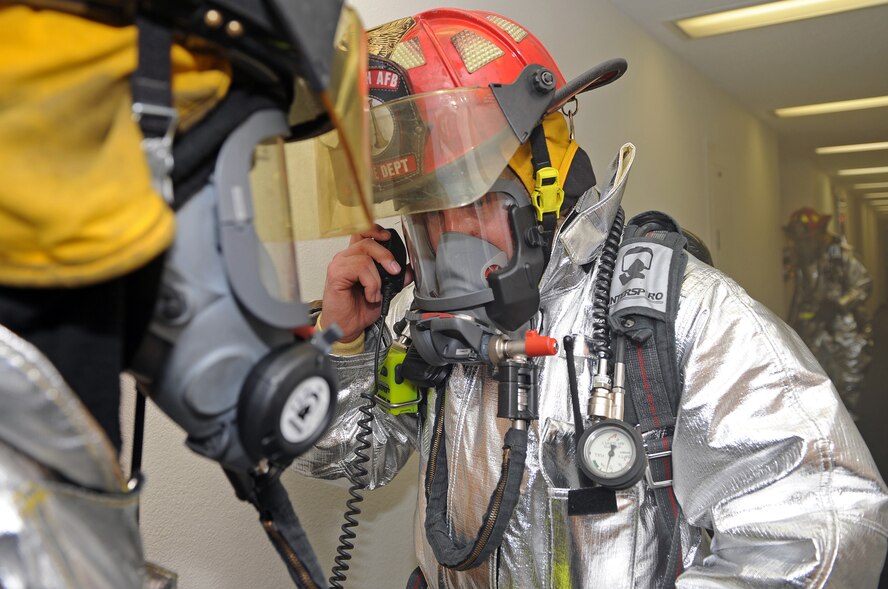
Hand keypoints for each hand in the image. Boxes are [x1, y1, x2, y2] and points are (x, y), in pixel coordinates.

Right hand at [321, 224, 410, 342]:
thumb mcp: (384, 291)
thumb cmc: (359, 309)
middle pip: (367, 240)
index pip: (363, 233)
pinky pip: (360, 268)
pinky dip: (370, 284)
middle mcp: (346, 258)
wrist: (348, 327)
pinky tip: (370, 295)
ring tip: (376, 293)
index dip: (376, 230)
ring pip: (365, 256)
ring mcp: (339, 264)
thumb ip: (396, 279)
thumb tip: (410, 270)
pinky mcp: (336, 274)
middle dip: (386, 254)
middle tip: (394, 271)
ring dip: (377, 278)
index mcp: (355, 258)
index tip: (389, 238)